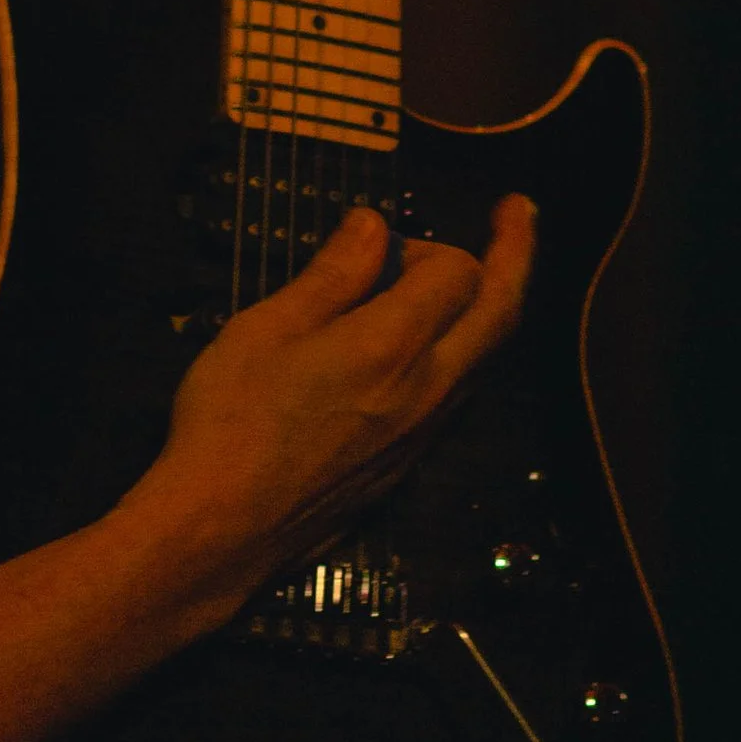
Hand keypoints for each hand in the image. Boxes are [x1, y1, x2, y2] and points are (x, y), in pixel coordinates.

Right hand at [130, 194, 533, 624]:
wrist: (221, 530)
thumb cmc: (230, 420)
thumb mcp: (266, 328)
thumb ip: (331, 276)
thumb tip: (374, 227)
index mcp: (392, 344)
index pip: (457, 271)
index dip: (427, 242)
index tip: (380, 240)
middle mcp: (428, 388)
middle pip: (500, 312)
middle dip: (516, 254)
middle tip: (519, 211)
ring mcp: (425, 432)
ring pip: (483, 357)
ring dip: (487, 307)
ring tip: (469, 276)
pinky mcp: (410, 466)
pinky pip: (457, 395)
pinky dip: (461, 351)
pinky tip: (426, 347)